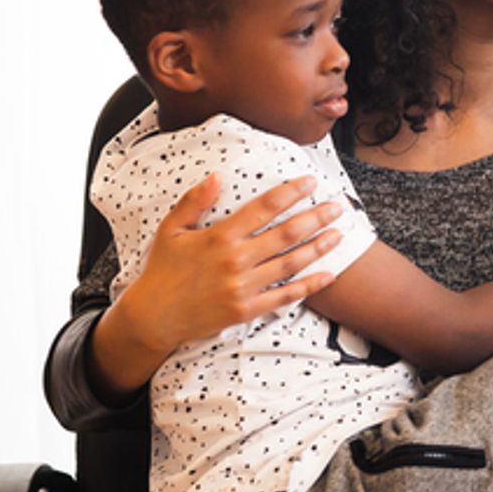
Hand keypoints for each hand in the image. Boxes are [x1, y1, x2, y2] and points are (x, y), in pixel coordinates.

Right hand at [91, 173, 343, 397]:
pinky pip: (284, 297)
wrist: (153, 316)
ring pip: (291, 263)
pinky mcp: (247, 310)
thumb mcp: (171, 229)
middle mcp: (236, 260)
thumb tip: (217, 175)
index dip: (290, 192)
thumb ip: (194, 200)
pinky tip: (328, 275)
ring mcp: (243, 287)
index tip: (310, 182)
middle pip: (286, 234)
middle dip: (316, 217)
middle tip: (338, 206)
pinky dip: (308, 286)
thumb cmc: (162, 269)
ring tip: (339, 233)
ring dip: (318, 247)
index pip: (264, 208)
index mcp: (220, 236)